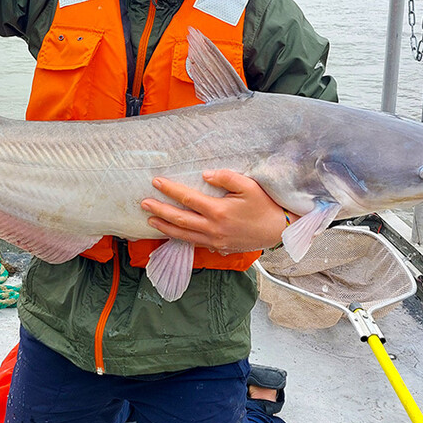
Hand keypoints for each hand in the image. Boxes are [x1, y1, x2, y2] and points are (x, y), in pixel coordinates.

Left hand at [140, 170, 292, 253]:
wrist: (278, 230)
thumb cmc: (264, 205)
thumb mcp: (249, 186)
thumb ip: (226, 178)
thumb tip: (204, 175)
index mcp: (219, 211)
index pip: (188, 199)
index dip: (170, 190)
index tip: (156, 182)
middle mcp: (213, 228)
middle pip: (180, 219)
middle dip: (159, 210)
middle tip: (144, 203)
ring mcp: (215, 240)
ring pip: (183, 235)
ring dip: (165, 227)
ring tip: (150, 221)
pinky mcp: (218, 247)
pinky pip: (194, 243)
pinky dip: (179, 238)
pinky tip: (172, 233)